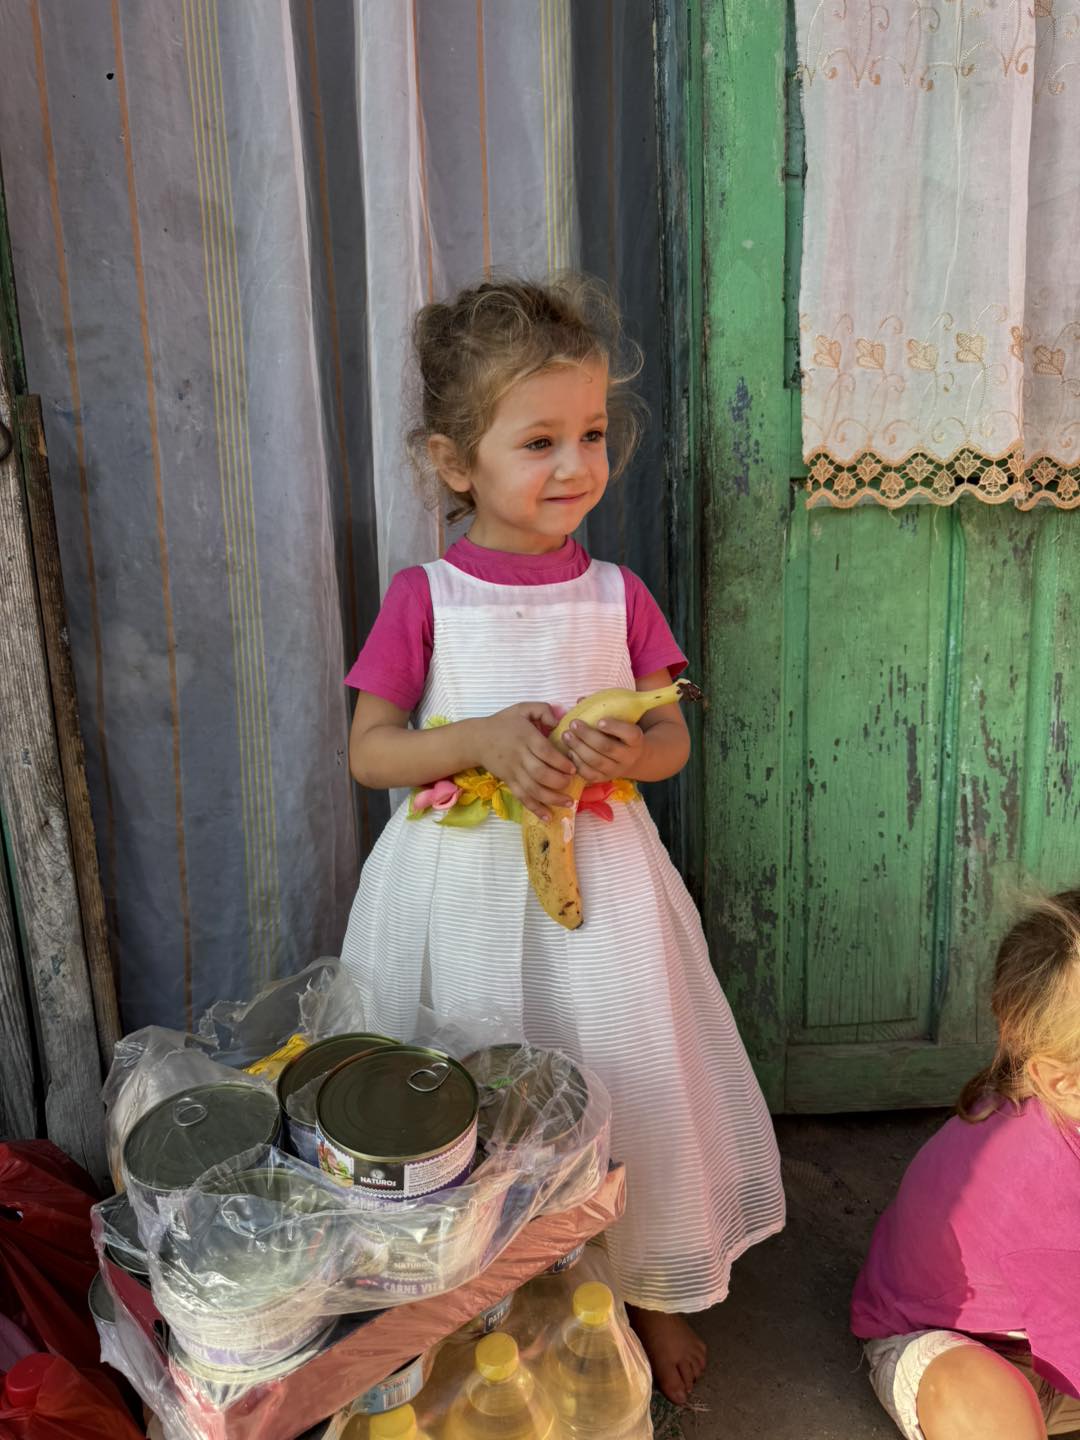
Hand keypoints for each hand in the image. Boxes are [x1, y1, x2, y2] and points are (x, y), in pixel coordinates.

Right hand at [476, 702, 576, 819]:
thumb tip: (560, 720)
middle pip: (540, 773)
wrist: (477, 739)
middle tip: (572, 784)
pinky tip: (548, 816)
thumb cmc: (504, 723)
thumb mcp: (523, 708)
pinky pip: (522, 797)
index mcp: (526, 737)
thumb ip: (543, 710)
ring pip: (533, 789)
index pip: (545, 752)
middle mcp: (520, 756)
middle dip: (559, 782)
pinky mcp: (509, 782)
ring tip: (568, 803)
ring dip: (552, 798)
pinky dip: (535, 808)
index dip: (561, 762)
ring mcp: (513, 771)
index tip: (573, 768)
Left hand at [562, 717, 644, 782]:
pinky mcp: (604, 779)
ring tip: (566, 735)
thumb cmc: (619, 733)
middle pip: (607, 747)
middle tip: (574, 724)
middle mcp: (628, 757)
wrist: (629, 758)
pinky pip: (589, 774)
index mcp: (636, 739)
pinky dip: (577, 763)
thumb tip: (580, 701)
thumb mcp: (619, 720)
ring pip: (596, 761)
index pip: (629, 734)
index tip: (600, 720)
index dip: (615, 727)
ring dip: (579, 748)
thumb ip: (602, 709)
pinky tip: (569, 751)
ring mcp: (616, 770)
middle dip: (587, 735)